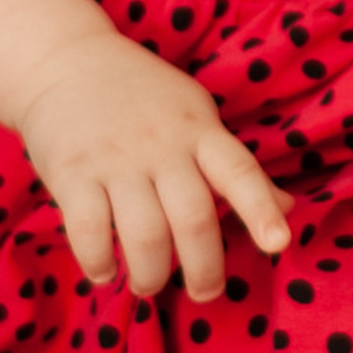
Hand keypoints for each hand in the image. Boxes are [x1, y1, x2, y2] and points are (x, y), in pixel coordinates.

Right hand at [13, 31, 292, 298]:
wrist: (64, 59)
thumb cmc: (141, 95)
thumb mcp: (196, 116)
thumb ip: (233, 166)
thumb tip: (288, 208)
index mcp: (199, 130)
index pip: (239, 171)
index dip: (261, 209)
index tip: (280, 244)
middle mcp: (162, 145)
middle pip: (193, 219)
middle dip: (204, 269)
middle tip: (205, 293)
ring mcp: (115, 159)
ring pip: (145, 234)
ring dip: (151, 275)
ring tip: (149, 286)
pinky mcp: (71, 172)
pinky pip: (89, 230)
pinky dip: (99, 262)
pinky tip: (105, 271)